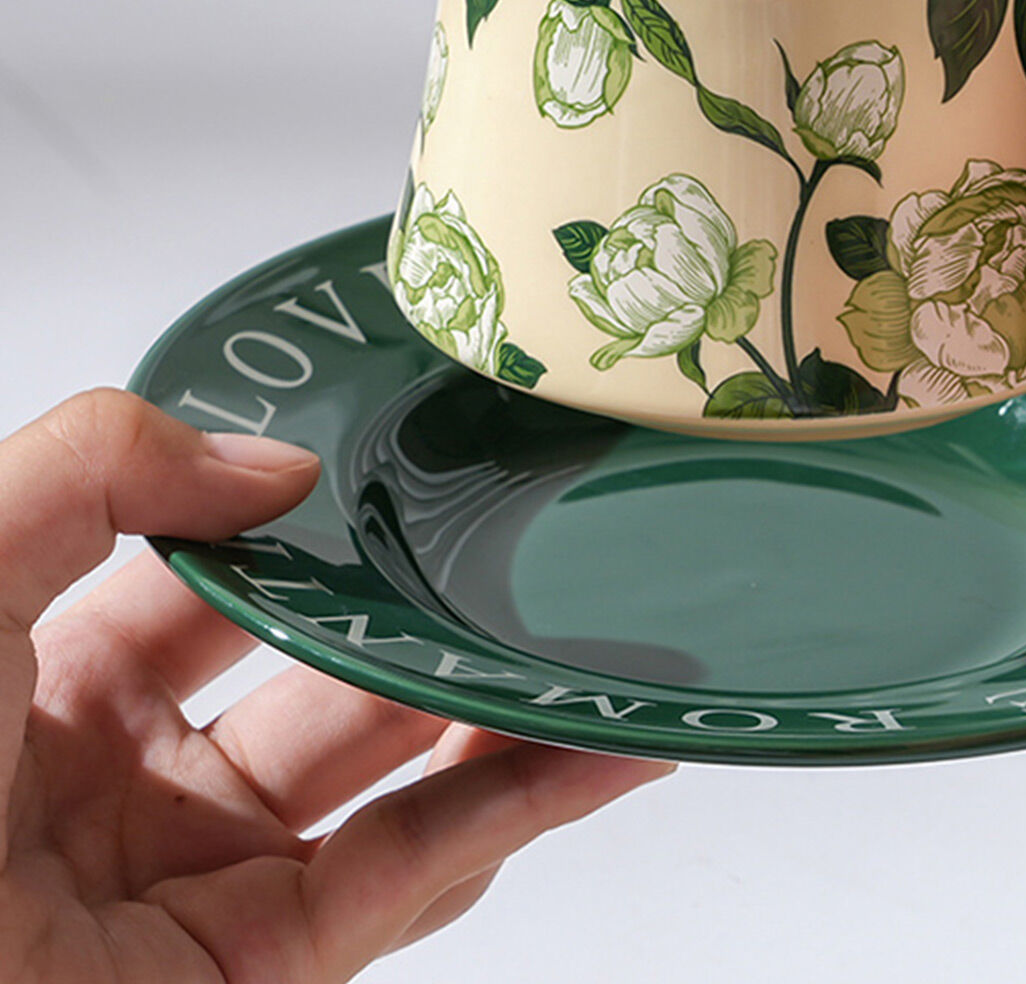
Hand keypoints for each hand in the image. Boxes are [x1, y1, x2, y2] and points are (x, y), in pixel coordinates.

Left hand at [0, 389, 670, 981]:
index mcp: (39, 680)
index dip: (306, 514)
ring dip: (500, 701)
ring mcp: (201, 885)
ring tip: (604, 623)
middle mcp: (128, 782)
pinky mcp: (261, 979)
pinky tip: (603, 744)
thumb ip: (98, 468)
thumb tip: (277, 464)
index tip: (409, 458)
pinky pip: (409, 876)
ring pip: (390, 772)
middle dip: (425, 602)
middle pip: (320, 666)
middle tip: (533, 532)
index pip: (209, 571)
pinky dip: (521, 808)